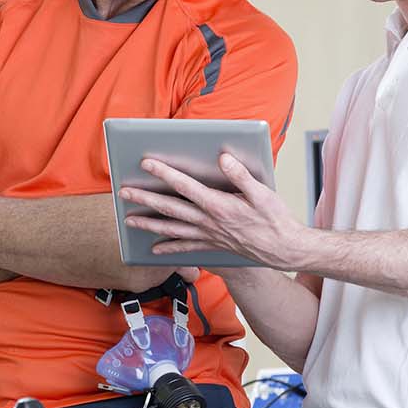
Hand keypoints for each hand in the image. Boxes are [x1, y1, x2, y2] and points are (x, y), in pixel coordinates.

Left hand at [119, 152, 307, 270]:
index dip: (164, 173)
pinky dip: (168, 250)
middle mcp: (208, 222)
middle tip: (124, 192)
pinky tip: (154, 250)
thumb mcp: (262, 193)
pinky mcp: (212, 246)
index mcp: (218, 205)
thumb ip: (240, 175)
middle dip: (145, 199)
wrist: (284, 250)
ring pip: (172, 230)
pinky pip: (185, 248)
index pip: (185, 186)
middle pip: (170, 208)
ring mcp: (208, 236)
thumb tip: (223, 157)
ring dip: (149, 225)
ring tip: (129, 221)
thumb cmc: (275, 219)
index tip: (146, 163)